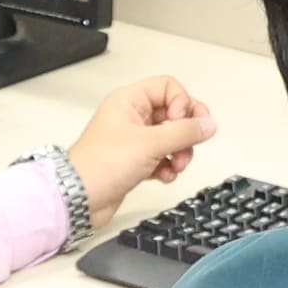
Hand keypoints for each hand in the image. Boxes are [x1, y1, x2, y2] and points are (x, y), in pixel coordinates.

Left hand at [68, 73, 217, 224]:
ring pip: (171, 138)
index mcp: (129, 100)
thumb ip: (184, 132)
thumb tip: (208, 125)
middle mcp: (131, 116)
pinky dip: (168, 167)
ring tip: (176, 166)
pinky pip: (163, 158)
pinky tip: (164, 176)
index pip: (169, 88)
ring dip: (179, 153)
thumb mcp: (149, 144)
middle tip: (189, 146)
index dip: (182, 103)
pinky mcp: (134, 161)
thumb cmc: (99, 165)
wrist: (79, 199)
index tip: (181, 122)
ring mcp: (133, 140)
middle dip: (185, 133)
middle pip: (174, 113)